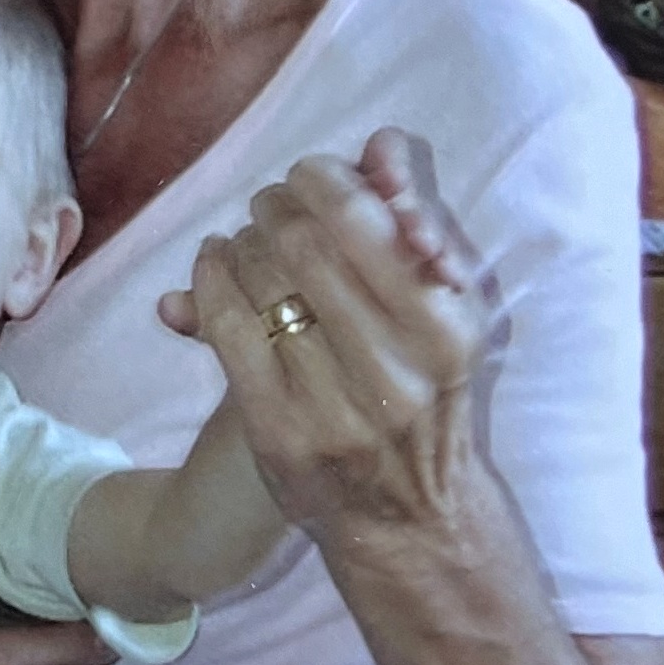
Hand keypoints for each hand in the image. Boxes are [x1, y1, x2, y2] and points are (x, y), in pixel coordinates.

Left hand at [158, 130, 493, 549]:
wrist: (411, 519)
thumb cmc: (430, 390)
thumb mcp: (455, 307)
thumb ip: (422, 220)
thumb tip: (377, 145)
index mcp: (446, 325)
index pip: (361, 213)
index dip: (322, 180)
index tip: (311, 181)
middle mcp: (396, 367)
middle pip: (302, 238)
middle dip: (275, 206)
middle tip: (270, 207)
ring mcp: (334, 405)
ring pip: (260, 277)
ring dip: (241, 242)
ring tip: (246, 243)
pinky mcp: (279, 431)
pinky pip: (226, 327)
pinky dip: (208, 281)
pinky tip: (211, 271)